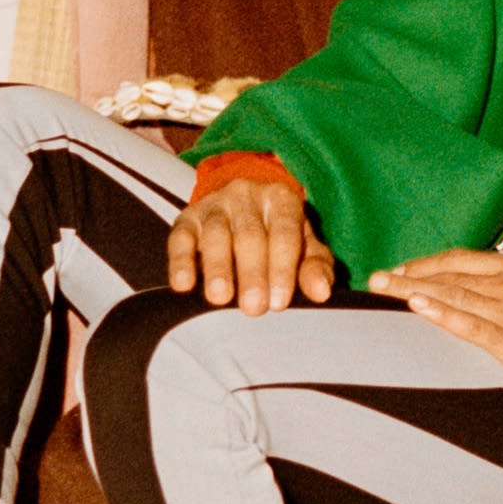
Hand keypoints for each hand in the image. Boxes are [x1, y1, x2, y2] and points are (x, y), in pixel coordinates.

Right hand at [170, 174, 335, 313]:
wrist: (245, 209)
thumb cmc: (279, 235)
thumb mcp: (304, 248)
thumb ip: (314, 268)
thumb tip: (322, 292)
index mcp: (281, 200)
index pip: (284, 233)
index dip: (282, 269)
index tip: (279, 302)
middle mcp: (247, 196)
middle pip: (250, 235)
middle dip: (252, 274)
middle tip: (253, 307)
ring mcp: (215, 204)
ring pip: (216, 234)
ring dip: (218, 268)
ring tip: (220, 298)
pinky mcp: (187, 218)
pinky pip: (181, 237)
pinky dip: (181, 261)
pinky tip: (183, 285)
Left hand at [367, 250, 502, 405]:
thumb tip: (487, 299)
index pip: (460, 261)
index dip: (426, 265)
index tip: (400, 271)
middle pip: (448, 274)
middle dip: (408, 275)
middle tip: (376, 279)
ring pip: (452, 294)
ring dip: (412, 290)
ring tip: (382, 288)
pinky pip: (471, 323)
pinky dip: (441, 312)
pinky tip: (417, 306)